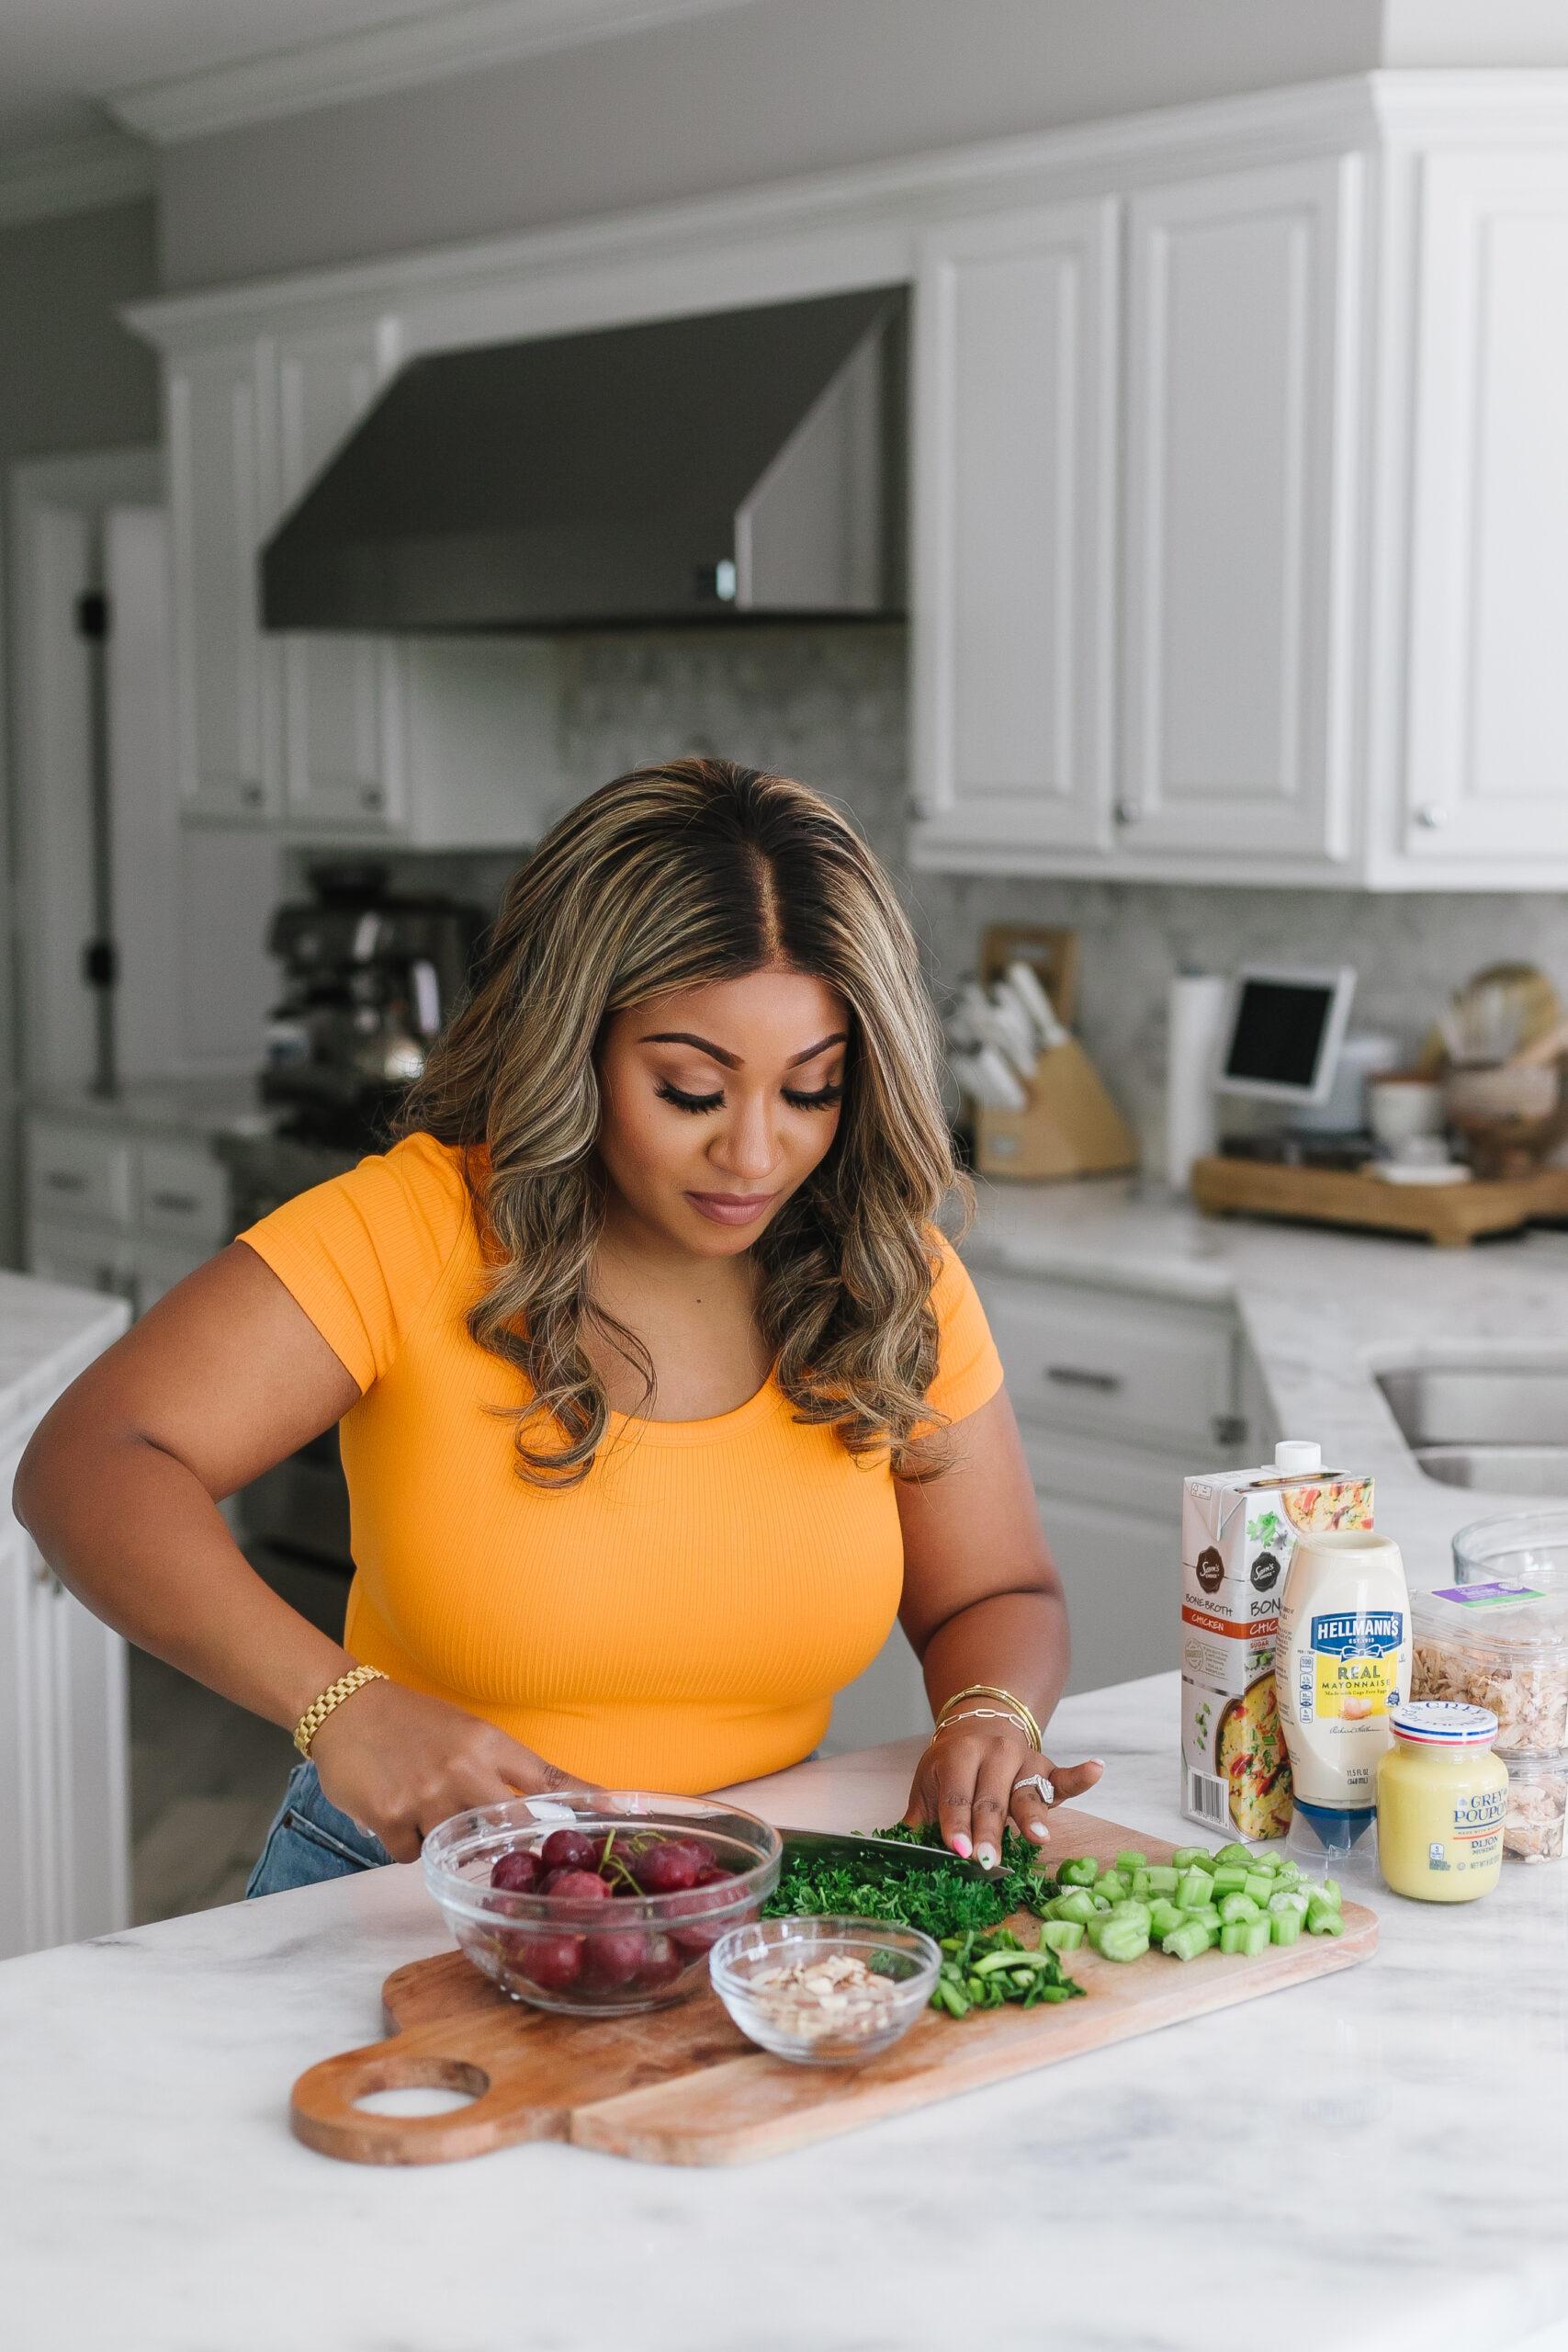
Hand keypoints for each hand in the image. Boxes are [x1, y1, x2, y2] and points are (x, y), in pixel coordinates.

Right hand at [310, 1678, 592, 1861]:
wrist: (347, 1710)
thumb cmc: (413, 1722)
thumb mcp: (468, 1732)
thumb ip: (504, 1767)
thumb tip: (548, 1800)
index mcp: (489, 1744)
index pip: (548, 1777)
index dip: (585, 1800)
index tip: (620, 1813)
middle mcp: (464, 1769)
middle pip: (512, 1826)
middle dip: (514, 1844)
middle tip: (506, 1851)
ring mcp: (428, 1796)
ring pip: (458, 1847)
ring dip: (446, 1839)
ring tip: (426, 1809)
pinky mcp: (392, 1818)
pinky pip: (412, 1855)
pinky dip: (407, 1843)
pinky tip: (395, 1814)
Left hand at [902, 1712, 1103, 1866]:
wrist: (979, 1720)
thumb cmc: (952, 1764)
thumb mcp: (929, 1782)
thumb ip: (921, 1817)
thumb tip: (897, 1854)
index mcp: (959, 1756)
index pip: (957, 1796)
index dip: (955, 1824)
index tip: (957, 1850)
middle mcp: (993, 1754)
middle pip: (991, 1800)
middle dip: (989, 1832)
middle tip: (987, 1862)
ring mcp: (1023, 1761)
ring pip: (1027, 1793)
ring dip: (1032, 1816)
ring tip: (1038, 1837)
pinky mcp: (1047, 1769)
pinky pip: (1065, 1776)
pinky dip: (1081, 1776)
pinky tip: (1096, 1770)